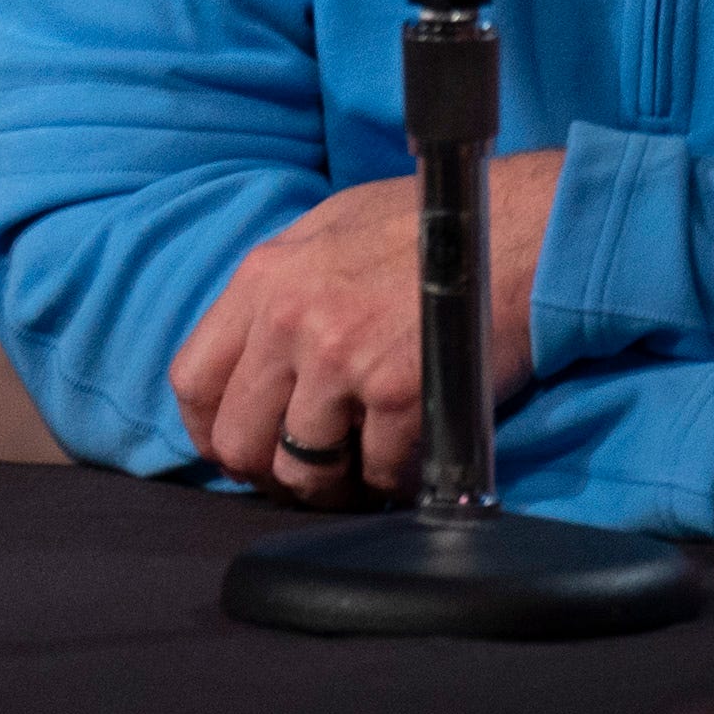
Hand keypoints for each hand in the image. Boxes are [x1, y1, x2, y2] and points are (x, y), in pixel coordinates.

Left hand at [168, 146, 561, 502]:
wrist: (522, 227)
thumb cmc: (429, 227)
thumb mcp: (327, 232)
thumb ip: (281, 291)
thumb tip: (255, 354)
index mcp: (262, 279)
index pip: (192, 380)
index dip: (211, 430)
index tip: (239, 448)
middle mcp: (288, 321)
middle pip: (238, 440)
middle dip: (268, 472)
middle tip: (306, 474)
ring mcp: (341, 360)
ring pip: (301, 471)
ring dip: (331, 486)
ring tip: (357, 475)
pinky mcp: (400, 394)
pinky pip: (375, 473)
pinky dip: (390, 483)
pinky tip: (407, 465)